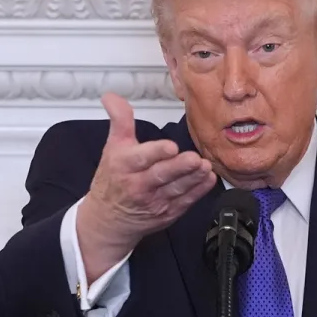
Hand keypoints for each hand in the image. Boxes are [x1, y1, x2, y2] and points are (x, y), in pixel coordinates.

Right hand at [76, 93, 215, 280]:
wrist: (107, 220)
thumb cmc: (112, 180)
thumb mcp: (112, 147)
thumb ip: (119, 120)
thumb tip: (111, 96)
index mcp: (125, 166)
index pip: (141, 158)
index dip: (156, 152)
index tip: (170, 147)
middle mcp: (139, 185)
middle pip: (161, 175)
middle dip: (179, 167)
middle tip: (195, 159)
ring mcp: (154, 202)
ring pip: (177, 189)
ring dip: (193, 178)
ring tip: (205, 166)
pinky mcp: (167, 213)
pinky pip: (185, 202)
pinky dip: (198, 192)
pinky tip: (208, 180)